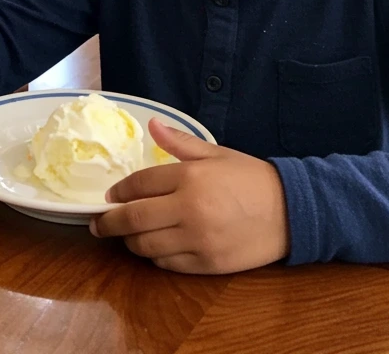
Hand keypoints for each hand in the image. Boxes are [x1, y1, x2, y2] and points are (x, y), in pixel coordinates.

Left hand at [89, 118, 289, 273]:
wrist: (290, 211)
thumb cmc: (250, 177)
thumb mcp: (216, 153)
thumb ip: (180, 142)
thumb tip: (152, 124)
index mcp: (190, 177)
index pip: (139, 184)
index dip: (119, 192)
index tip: (110, 197)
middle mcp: (188, 209)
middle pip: (133, 220)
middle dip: (109, 223)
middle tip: (98, 224)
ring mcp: (197, 240)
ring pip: (146, 246)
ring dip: (130, 241)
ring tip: (127, 235)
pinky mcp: (206, 265)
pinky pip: (167, 264)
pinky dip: (155, 256)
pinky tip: (154, 247)